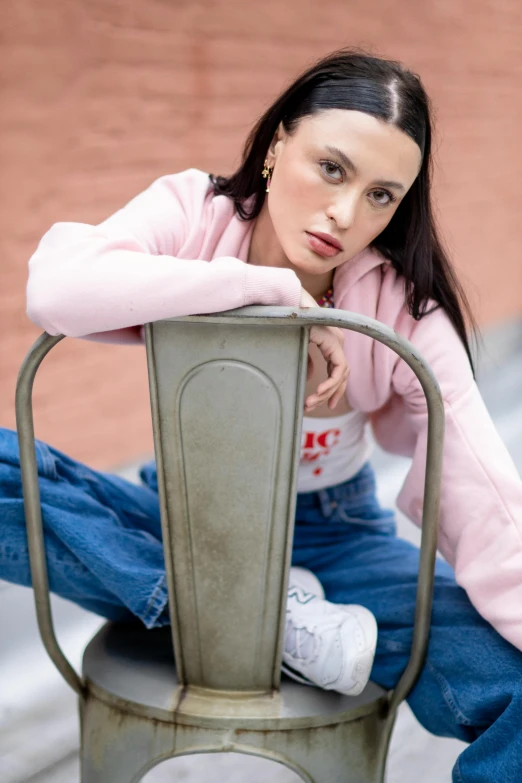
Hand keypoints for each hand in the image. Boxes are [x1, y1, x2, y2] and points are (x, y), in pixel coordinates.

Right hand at [299, 288, 348, 411]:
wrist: (283, 302)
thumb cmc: (287, 320)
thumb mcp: (297, 345)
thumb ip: (307, 360)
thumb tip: (311, 377)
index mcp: (330, 341)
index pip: (338, 370)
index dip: (333, 389)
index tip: (322, 403)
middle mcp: (336, 341)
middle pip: (342, 375)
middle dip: (330, 394)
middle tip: (313, 407)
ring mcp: (336, 340)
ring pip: (341, 374)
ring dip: (327, 392)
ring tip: (310, 403)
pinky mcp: (333, 341)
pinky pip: (339, 368)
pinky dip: (331, 383)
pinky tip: (318, 392)